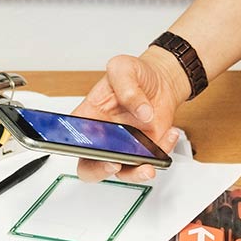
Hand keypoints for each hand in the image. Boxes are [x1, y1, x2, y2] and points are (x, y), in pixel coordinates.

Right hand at [70, 52, 184, 182]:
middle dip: (101, 170)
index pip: (71, 138)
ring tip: (149, 164)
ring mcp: (125, 146)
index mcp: (88, 116)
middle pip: (91, 166)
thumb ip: (127, 85)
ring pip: (123, 172)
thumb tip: (141, 111)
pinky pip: (152, 161)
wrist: (161, 80)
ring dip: (136, 172)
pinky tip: (170, 132)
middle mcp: (104, 136)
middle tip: (115, 163)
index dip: (74, 149)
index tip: (91, 149)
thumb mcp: (124, 67)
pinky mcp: (146, 150)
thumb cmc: (136, 74)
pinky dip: (164, 151)